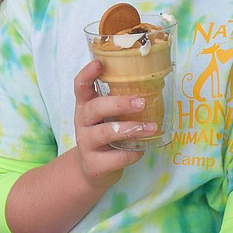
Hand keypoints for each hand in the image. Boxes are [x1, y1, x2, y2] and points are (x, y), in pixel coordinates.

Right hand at [72, 60, 150, 189]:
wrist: (92, 169)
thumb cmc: (105, 134)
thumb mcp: (106, 116)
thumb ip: (118, 102)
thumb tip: (153, 83)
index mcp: (85, 105)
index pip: (80, 86)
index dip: (87, 74)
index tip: (99, 63)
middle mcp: (82, 122)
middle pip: (95, 108)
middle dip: (119, 104)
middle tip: (141, 102)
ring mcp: (86, 143)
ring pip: (105, 132)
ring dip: (130, 129)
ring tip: (151, 128)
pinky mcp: (95, 163)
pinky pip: (116, 157)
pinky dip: (132, 153)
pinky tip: (142, 150)